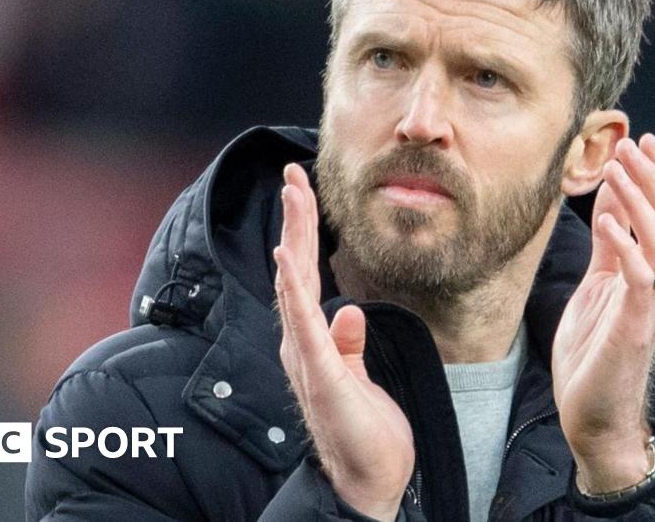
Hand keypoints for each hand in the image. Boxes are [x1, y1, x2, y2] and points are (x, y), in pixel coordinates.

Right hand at [273, 164, 414, 518]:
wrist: (366, 481)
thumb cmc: (363, 431)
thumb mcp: (359, 377)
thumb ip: (348, 343)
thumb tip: (348, 310)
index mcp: (310, 339)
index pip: (305, 274)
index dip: (301, 230)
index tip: (300, 189)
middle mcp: (300, 343)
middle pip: (295, 269)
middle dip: (294, 219)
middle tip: (291, 173)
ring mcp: (306, 357)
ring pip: (295, 286)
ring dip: (293, 238)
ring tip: (291, 197)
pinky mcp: (321, 375)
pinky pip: (303, 324)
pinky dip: (294, 290)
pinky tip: (289, 258)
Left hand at [552, 134, 654, 493]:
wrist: (593, 419)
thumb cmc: (594, 356)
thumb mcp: (596, 288)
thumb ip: (608, 249)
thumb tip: (612, 204)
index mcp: (646, 274)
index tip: (643, 141)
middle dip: (653, 177)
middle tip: (632, 144)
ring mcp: (647, 307)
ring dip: (641, 201)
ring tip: (618, 169)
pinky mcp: (633, 329)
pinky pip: (641, 282)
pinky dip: (628, 248)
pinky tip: (609, 226)